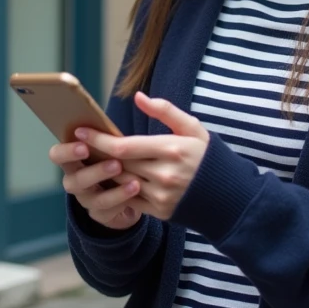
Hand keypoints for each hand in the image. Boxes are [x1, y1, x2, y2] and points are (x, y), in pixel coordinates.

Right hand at [48, 139, 145, 230]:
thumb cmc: (115, 158)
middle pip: (73, 180)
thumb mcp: (110, 146)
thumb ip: (105, 138)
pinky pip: (108, 211)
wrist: (126, 189)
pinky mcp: (99, 215)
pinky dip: (124, 200)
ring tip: (134, 182)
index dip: (67, 152)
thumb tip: (109, 121)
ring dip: (114, 190)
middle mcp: (74, 181)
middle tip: (115, 164)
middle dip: (95, 172)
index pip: (56, 155)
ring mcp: (85, 200)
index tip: (84, 145)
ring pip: (93, 198)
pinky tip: (137, 190)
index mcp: (72, 161)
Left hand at [76, 91, 209, 220]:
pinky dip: (117, 189)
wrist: (230, 198)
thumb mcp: (193, 128)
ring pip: (120, 181)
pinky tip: (108, 178)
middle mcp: (164, 174)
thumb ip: (165, 111)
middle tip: (78, 143)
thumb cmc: (209, 157)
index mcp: (171, 149)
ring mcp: (161, 195)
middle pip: (118, 164)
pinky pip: (129, 200)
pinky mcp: (160, 211)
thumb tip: (138, 97)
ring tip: (89, 158)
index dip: (98, 139)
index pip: (124, 145)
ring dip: (104, 171)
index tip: (81, 130)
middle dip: (97, 153)